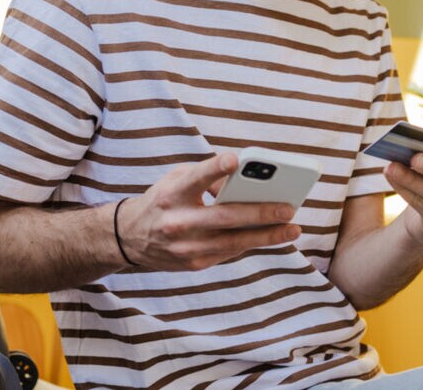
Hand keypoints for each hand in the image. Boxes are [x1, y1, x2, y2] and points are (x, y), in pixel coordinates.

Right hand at [115, 153, 301, 270]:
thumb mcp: (176, 181)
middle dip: (260, 213)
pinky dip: (252, 242)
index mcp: (171, 194)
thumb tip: (247, 182)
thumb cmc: (162, 201)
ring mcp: (186, 247)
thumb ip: (207, 178)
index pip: (195, 178)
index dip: (215, 168)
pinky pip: (230, 252)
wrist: (129, 238)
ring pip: (234, 241)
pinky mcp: (194, 263)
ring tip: (293, 229)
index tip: (235, 159)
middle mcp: (177, 222)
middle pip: (224, 216)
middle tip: (288, 208)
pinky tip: (273, 236)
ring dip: (267, 236)